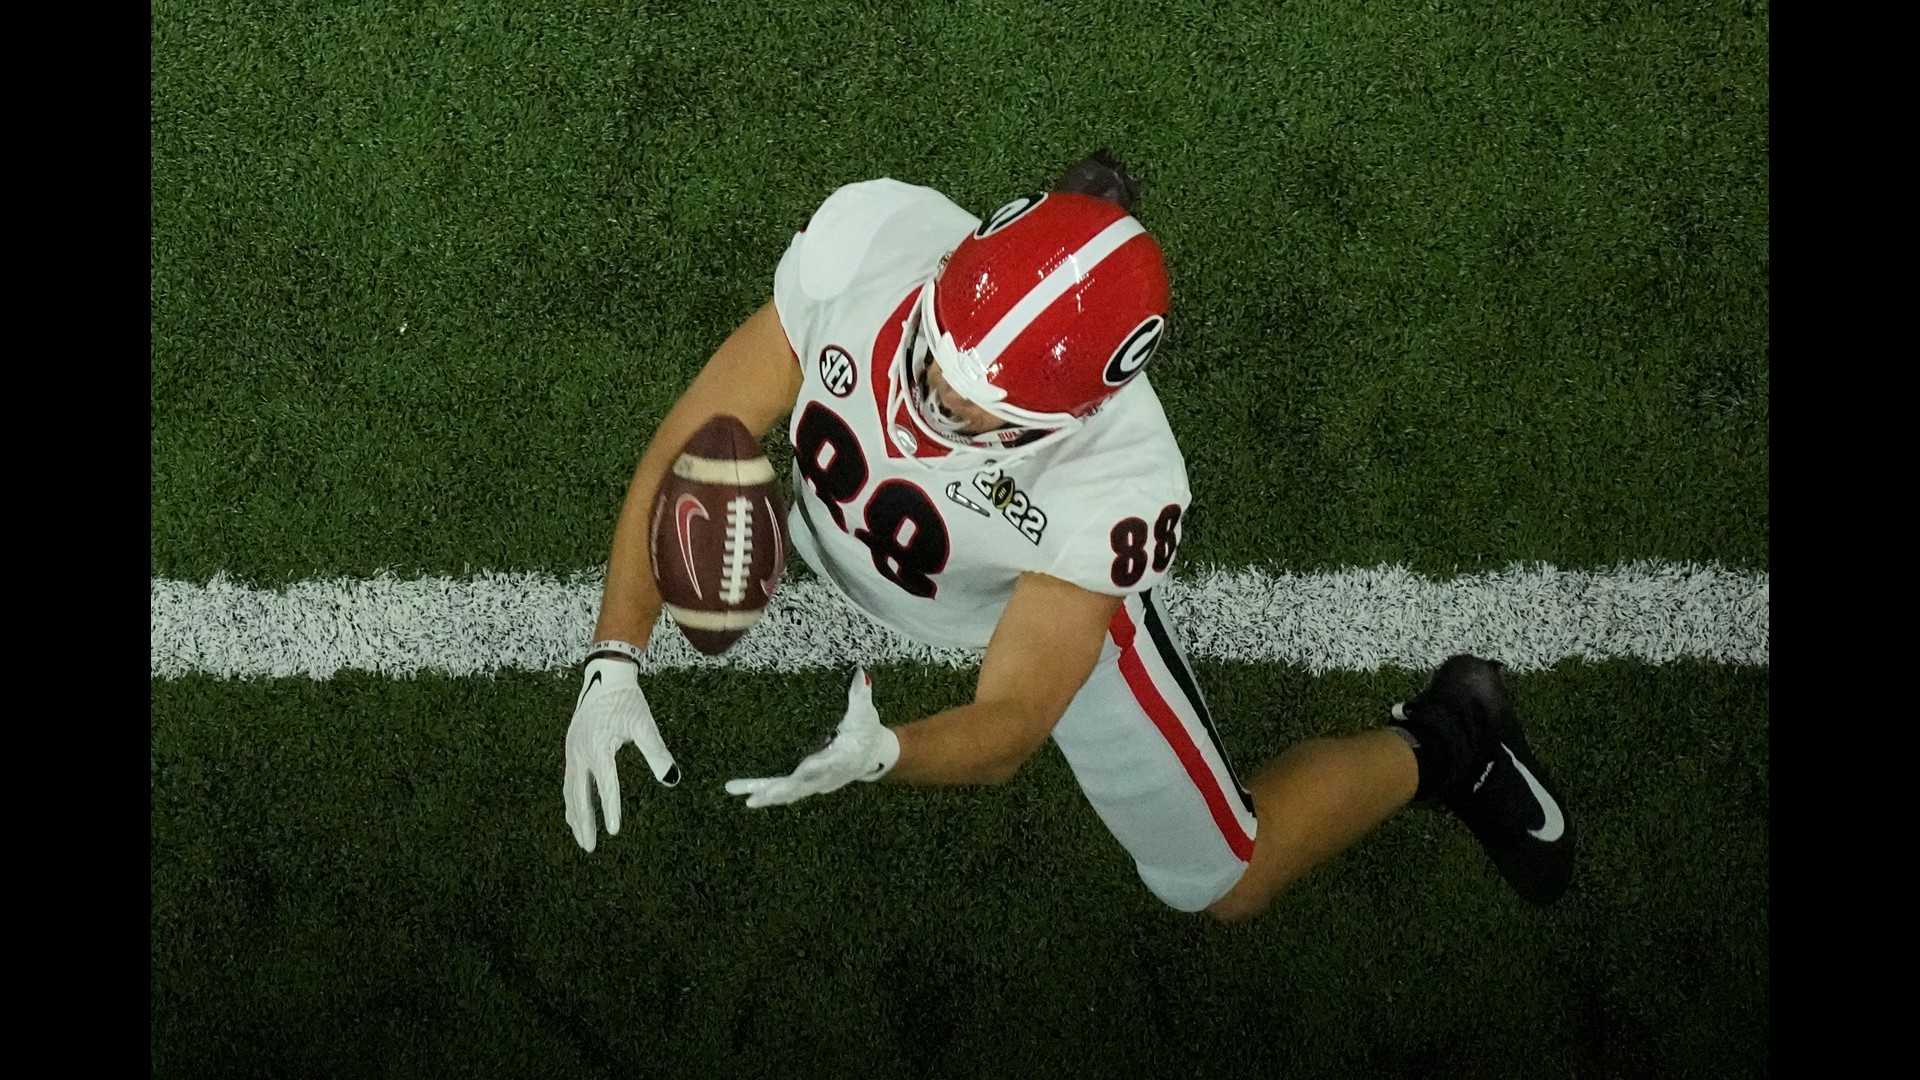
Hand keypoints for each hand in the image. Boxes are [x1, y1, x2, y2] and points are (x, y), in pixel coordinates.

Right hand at [564, 657, 680, 851]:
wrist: (606, 677)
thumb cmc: (628, 701)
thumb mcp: (645, 725)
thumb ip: (657, 752)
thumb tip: (672, 778)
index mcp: (599, 747)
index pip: (606, 786)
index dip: (610, 809)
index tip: (613, 832)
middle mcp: (580, 752)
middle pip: (579, 795)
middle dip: (584, 823)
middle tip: (590, 847)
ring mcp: (572, 751)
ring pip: (570, 790)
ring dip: (575, 815)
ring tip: (582, 836)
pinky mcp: (571, 749)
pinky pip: (568, 780)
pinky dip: (571, 799)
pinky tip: (575, 812)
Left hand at [726, 668, 899, 807]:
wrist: (874, 754)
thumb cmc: (866, 730)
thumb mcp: (865, 712)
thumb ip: (860, 695)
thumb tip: (861, 674)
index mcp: (843, 756)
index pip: (830, 761)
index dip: (819, 765)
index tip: (807, 766)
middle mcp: (829, 774)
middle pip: (804, 784)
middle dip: (783, 789)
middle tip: (762, 795)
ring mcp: (819, 782)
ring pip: (793, 791)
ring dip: (771, 795)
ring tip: (749, 800)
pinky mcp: (812, 784)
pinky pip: (790, 792)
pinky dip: (773, 796)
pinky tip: (752, 798)